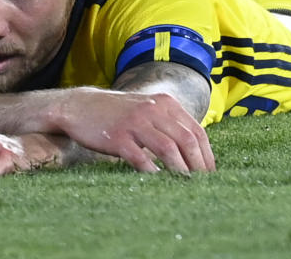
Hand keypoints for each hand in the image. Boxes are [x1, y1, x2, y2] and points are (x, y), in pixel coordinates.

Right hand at [49, 88, 214, 173]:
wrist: (80, 106)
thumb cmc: (119, 113)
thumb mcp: (148, 109)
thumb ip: (169, 124)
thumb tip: (194, 153)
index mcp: (165, 103)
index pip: (196, 131)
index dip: (206, 154)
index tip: (210, 173)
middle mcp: (153, 110)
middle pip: (186, 140)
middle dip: (198, 165)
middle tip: (202, 184)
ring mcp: (135, 122)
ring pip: (168, 149)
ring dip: (180, 171)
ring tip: (186, 187)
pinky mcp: (118, 137)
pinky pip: (140, 158)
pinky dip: (153, 172)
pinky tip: (159, 182)